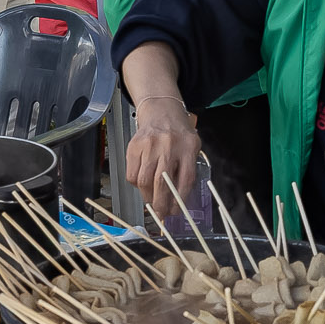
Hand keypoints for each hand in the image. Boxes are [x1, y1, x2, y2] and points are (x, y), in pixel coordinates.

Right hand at [125, 96, 200, 216]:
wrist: (160, 109)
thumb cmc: (178, 132)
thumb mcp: (192, 147)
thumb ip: (188, 170)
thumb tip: (178, 201)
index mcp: (188, 147)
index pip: (186, 179)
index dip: (180, 200)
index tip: (176, 211)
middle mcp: (168, 146)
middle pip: (162, 183)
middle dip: (161, 204)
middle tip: (161, 214)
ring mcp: (149, 146)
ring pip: (144, 181)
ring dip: (147, 196)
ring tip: (151, 200)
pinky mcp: (134, 147)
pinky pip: (132, 174)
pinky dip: (136, 184)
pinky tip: (142, 183)